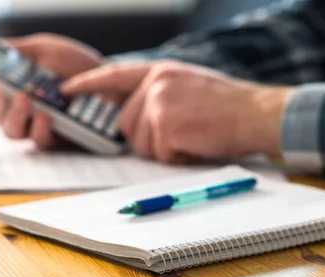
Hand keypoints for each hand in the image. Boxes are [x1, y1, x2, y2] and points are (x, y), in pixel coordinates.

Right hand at [0, 34, 101, 148]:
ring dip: (13, 117)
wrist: (113, 84)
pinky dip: (39, 129)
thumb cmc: (79, 67)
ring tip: (26, 99)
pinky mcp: (55, 140)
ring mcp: (36, 125)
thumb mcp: (47, 49)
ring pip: (10, 132)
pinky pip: (38, 142)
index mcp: (13, 85)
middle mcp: (20, 108)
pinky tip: (46, 117)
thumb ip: (19, 50)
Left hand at [62, 61, 292, 162]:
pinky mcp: (166, 125)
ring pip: (140, 143)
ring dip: (164, 149)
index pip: (114, 75)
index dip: (87, 83)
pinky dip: (177, 158)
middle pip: (125, 123)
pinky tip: (197, 145)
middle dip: (147, 137)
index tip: (66, 89)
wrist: (258, 114)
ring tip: (193, 136)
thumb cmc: (228, 107)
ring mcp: (159, 103)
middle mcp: (155, 82)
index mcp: (160, 71)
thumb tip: (130, 116)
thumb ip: (157, 94)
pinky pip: (158, 154)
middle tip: (181, 132)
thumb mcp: (187, 86)